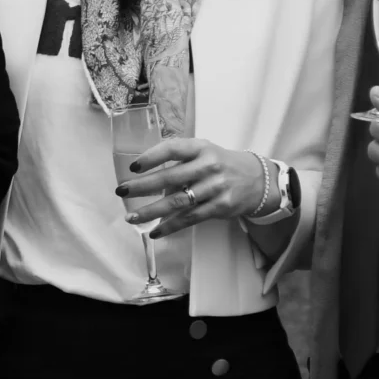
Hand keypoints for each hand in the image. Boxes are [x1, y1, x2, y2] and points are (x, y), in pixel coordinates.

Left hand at [115, 138, 267, 238]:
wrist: (257, 179)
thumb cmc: (222, 164)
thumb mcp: (205, 151)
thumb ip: (181, 158)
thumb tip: (147, 173)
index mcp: (202, 147)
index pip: (172, 148)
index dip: (151, 157)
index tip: (133, 167)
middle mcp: (208, 165)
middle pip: (170, 177)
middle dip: (142, 186)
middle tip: (122, 192)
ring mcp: (215, 187)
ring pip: (176, 202)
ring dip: (150, 211)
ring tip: (132, 217)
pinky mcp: (219, 207)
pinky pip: (189, 219)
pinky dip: (169, 227)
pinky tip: (155, 231)